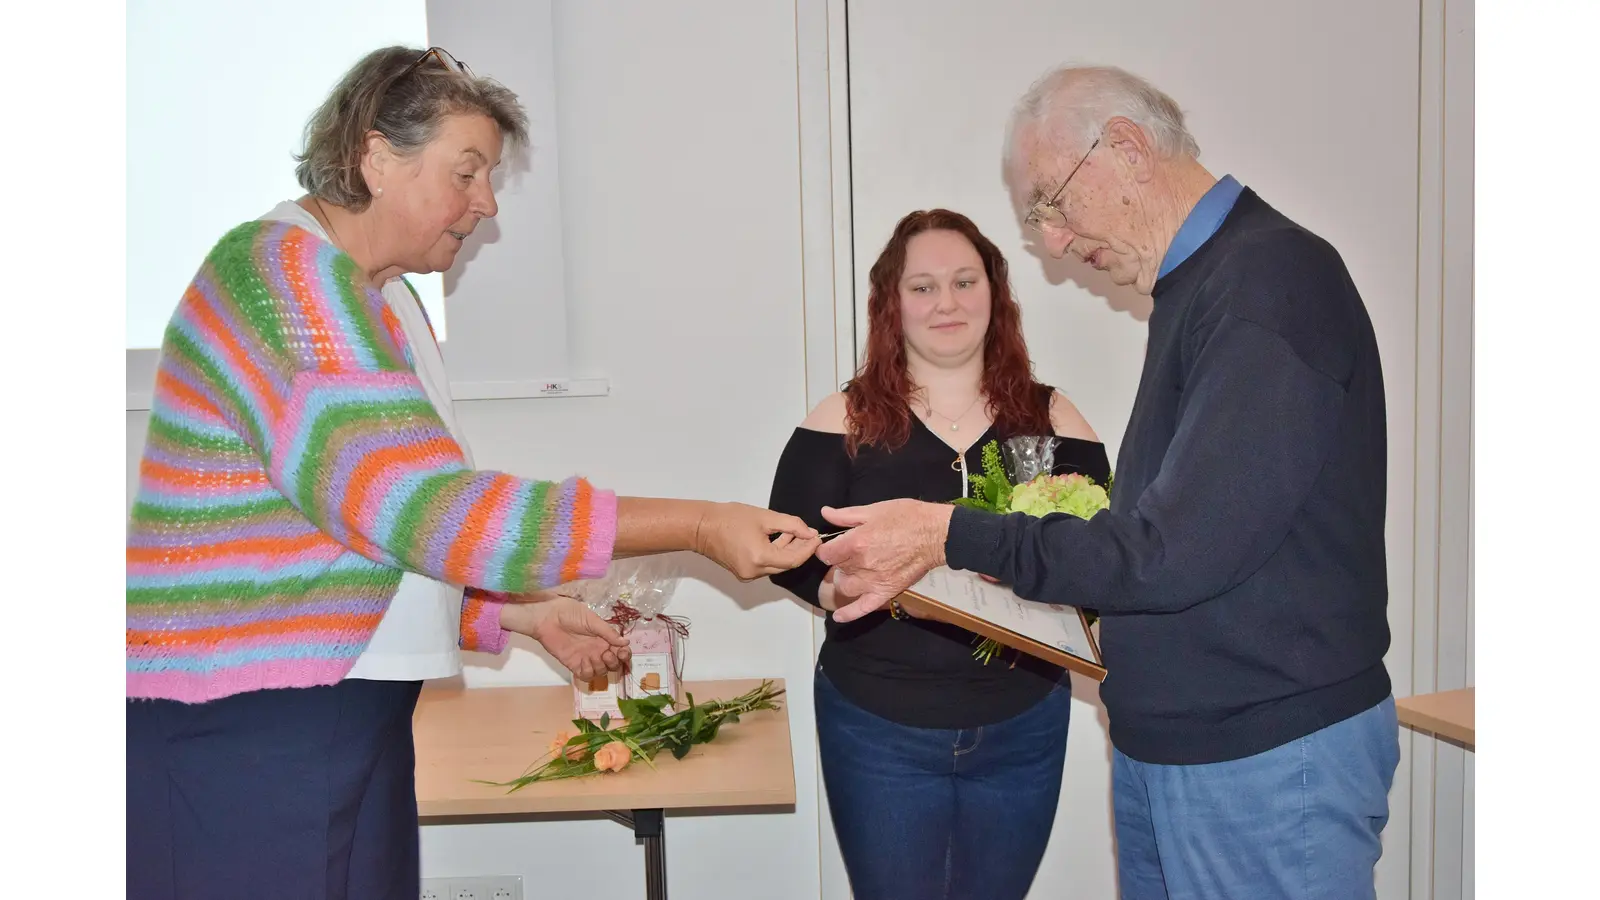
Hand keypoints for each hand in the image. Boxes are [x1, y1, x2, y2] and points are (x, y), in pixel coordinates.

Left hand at [499, 595, 630, 681]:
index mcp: (604, 638)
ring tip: (595, 657)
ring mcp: (586, 658)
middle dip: (614, 663)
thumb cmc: (570, 613)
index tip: (622, 652)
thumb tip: (625, 642)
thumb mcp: (592, 620)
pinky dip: (589, 672)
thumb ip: (608, 633)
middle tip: (608, 654)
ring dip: (602, 667)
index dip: (624, 654)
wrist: (548, 617)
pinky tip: (585, 662)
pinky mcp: (574, 665)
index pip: (620, 651)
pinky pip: (586, 676)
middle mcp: (597, 650)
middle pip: (613, 664)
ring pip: (601, 672)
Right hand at [694, 502, 820, 580]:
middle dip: (800, 549)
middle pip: (786, 564)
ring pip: (777, 565)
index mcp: (760, 558)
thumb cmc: (730, 518)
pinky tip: (780, 538)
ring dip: (788, 550)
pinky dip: (776, 553)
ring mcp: (748, 575)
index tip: (818, 536)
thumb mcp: (764, 517)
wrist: (702, 527)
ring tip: (796, 532)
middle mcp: (755, 572)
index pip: (794, 559)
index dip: (808, 549)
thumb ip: (791, 525)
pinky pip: (766, 565)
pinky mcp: (743, 573)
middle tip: (809, 533)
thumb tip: (810, 533)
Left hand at [815, 499, 952, 623]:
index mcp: (856, 543)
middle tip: (849, 553)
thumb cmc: (907, 517)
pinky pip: (862, 608)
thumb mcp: (874, 510)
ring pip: (845, 587)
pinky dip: (849, 614)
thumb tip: (825, 513)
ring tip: (852, 572)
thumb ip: (846, 515)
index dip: (826, 549)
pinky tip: (838, 617)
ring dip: (844, 580)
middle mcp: (861, 565)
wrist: (936, 534)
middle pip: (836, 568)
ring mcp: (873, 582)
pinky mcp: (886, 592)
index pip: (826, 553)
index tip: (832, 546)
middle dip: (839, 561)